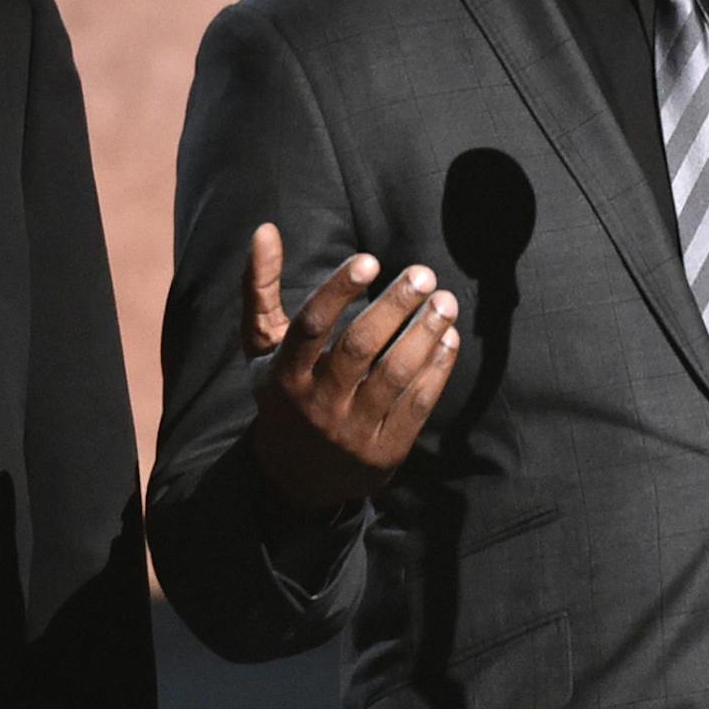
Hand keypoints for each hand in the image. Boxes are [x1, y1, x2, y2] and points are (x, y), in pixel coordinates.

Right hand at [241, 222, 460, 515]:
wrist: (297, 479)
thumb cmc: (283, 395)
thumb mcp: (262, 348)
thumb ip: (260, 288)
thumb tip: (265, 230)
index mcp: (284, 375)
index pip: (311, 327)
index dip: (339, 290)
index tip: (370, 260)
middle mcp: (317, 404)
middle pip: (359, 348)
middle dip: (394, 307)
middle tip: (423, 274)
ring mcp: (353, 431)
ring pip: (394, 376)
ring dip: (424, 334)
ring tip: (445, 302)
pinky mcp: (385, 450)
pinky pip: (417, 405)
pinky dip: (436, 369)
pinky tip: (448, 338)